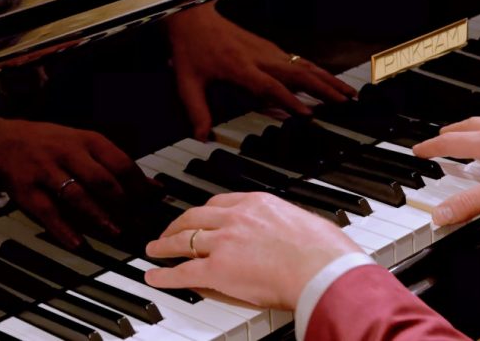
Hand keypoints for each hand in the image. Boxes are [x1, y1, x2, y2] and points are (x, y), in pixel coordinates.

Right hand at [0, 119, 152, 247]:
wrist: (3, 142)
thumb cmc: (55, 146)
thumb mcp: (88, 146)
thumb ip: (120, 167)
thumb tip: (156, 189)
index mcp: (89, 141)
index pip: (121, 163)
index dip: (139, 186)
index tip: (152, 204)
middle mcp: (68, 153)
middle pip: (102, 180)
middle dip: (124, 204)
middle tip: (139, 223)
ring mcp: (46, 171)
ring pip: (77, 195)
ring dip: (99, 216)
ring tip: (116, 232)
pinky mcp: (26, 191)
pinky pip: (47, 212)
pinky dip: (64, 230)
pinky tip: (79, 245)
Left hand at [145, 192, 360, 308]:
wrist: (322, 268)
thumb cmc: (324, 250)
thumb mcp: (303, 223)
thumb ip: (286, 225)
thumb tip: (289, 232)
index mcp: (257, 204)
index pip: (220, 203)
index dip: (205, 212)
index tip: (201, 216)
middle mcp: (235, 218)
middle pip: (195, 217)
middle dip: (179, 224)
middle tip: (171, 231)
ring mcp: (223, 242)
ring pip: (183, 240)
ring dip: (165, 244)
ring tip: (155, 249)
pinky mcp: (217, 269)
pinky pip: (182, 271)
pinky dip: (165, 274)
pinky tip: (156, 276)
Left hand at [167, 2, 356, 139]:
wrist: (195, 19)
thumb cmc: (193, 49)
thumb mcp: (187, 82)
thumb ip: (197, 110)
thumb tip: (202, 136)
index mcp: (240, 67)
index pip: (270, 86)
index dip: (290, 100)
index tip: (308, 114)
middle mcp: (259, 58)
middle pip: (298, 74)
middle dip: (323, 88)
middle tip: (344, 102)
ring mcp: (268, 52)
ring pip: (303, 66)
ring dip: (327, 79)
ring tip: (347, 93)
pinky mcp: (271, 49)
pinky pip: (299, 61)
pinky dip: (317, 72)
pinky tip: (329, 82)